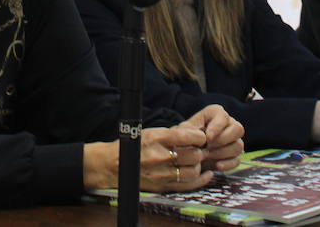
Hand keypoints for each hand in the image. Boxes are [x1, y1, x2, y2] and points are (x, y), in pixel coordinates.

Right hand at [81, 124, 212, 192]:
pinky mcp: (162, 186)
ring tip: (194, 160)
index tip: (200, 137)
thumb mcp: (151, 132)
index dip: (199, 136)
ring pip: (193, 170)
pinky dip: (201, 179)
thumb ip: (172, 133)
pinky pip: (188, 185)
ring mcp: (160, 173)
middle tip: (199, 149)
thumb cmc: (133, 145)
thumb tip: (195, 133)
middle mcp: (159, 156)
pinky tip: (206, 174)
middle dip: (199, 151)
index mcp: (156, 138)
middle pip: (193, 154)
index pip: (188, 136)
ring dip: (198, 164)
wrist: (114, 165)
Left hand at [181, 104, 244, 171]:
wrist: (186, 154)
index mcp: (215, 114)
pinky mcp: (234, 155)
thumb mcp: (183, 132)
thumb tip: (206, 138)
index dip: (217, 127)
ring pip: (238, 145)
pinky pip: (237, 160)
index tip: (207, 138)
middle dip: (222, 141)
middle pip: (238, 129)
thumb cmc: (185, 138)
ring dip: (222, 153)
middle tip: (207, 148)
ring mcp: (233, 140)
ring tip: (207, 156)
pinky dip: (228, 164)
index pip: (224, 116)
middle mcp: (228, 124)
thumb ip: (192, 132)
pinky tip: (217, 166)